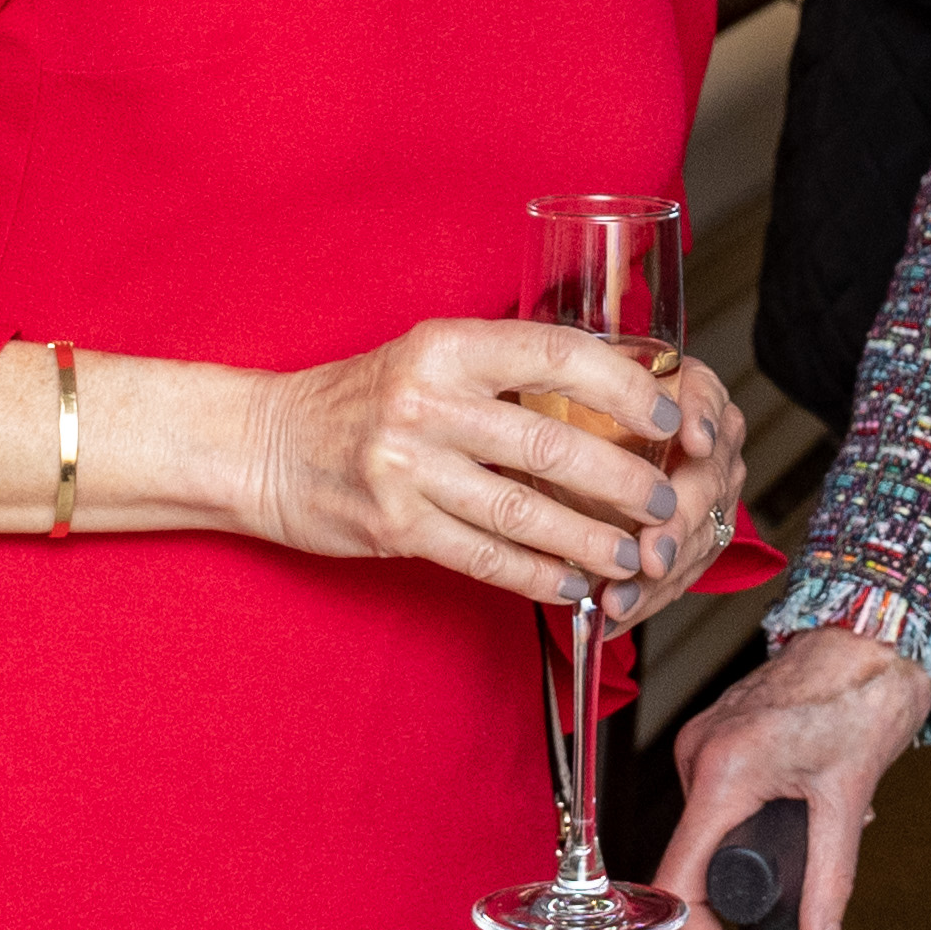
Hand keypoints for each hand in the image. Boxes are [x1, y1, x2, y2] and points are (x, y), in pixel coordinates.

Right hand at [237, 320, 726, 617]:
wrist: (263, 444)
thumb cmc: (361, 399)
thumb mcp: (429, 358)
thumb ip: (503, 371)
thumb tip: (607, 393)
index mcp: (448, 346)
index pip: (556, 355)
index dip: (624, 387)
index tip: (668, 416)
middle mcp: (428, 401)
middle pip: (549, 442)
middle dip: (619, 480)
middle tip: (662, 502)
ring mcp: (407, 466)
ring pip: (522, 509)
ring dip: (588, 539)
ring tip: (630, 555)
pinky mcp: (393, 524)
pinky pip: (483, 556)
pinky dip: (535, 574)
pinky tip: (570, 583)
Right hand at [646, 626, 930, 929]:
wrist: (872, 632)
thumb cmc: (861, 695)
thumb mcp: (848, 800)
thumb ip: (831, 882)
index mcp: (721, 771)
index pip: (678, 886)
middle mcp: (697, 756)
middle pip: (694, 866)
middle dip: (748, 896)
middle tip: (807, 901)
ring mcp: (702, 743)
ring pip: (712, 836)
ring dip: (759, 855)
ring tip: (819, 833)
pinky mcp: (716, 737)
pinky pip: (721, 803)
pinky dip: (758, 822)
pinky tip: (805, 805)